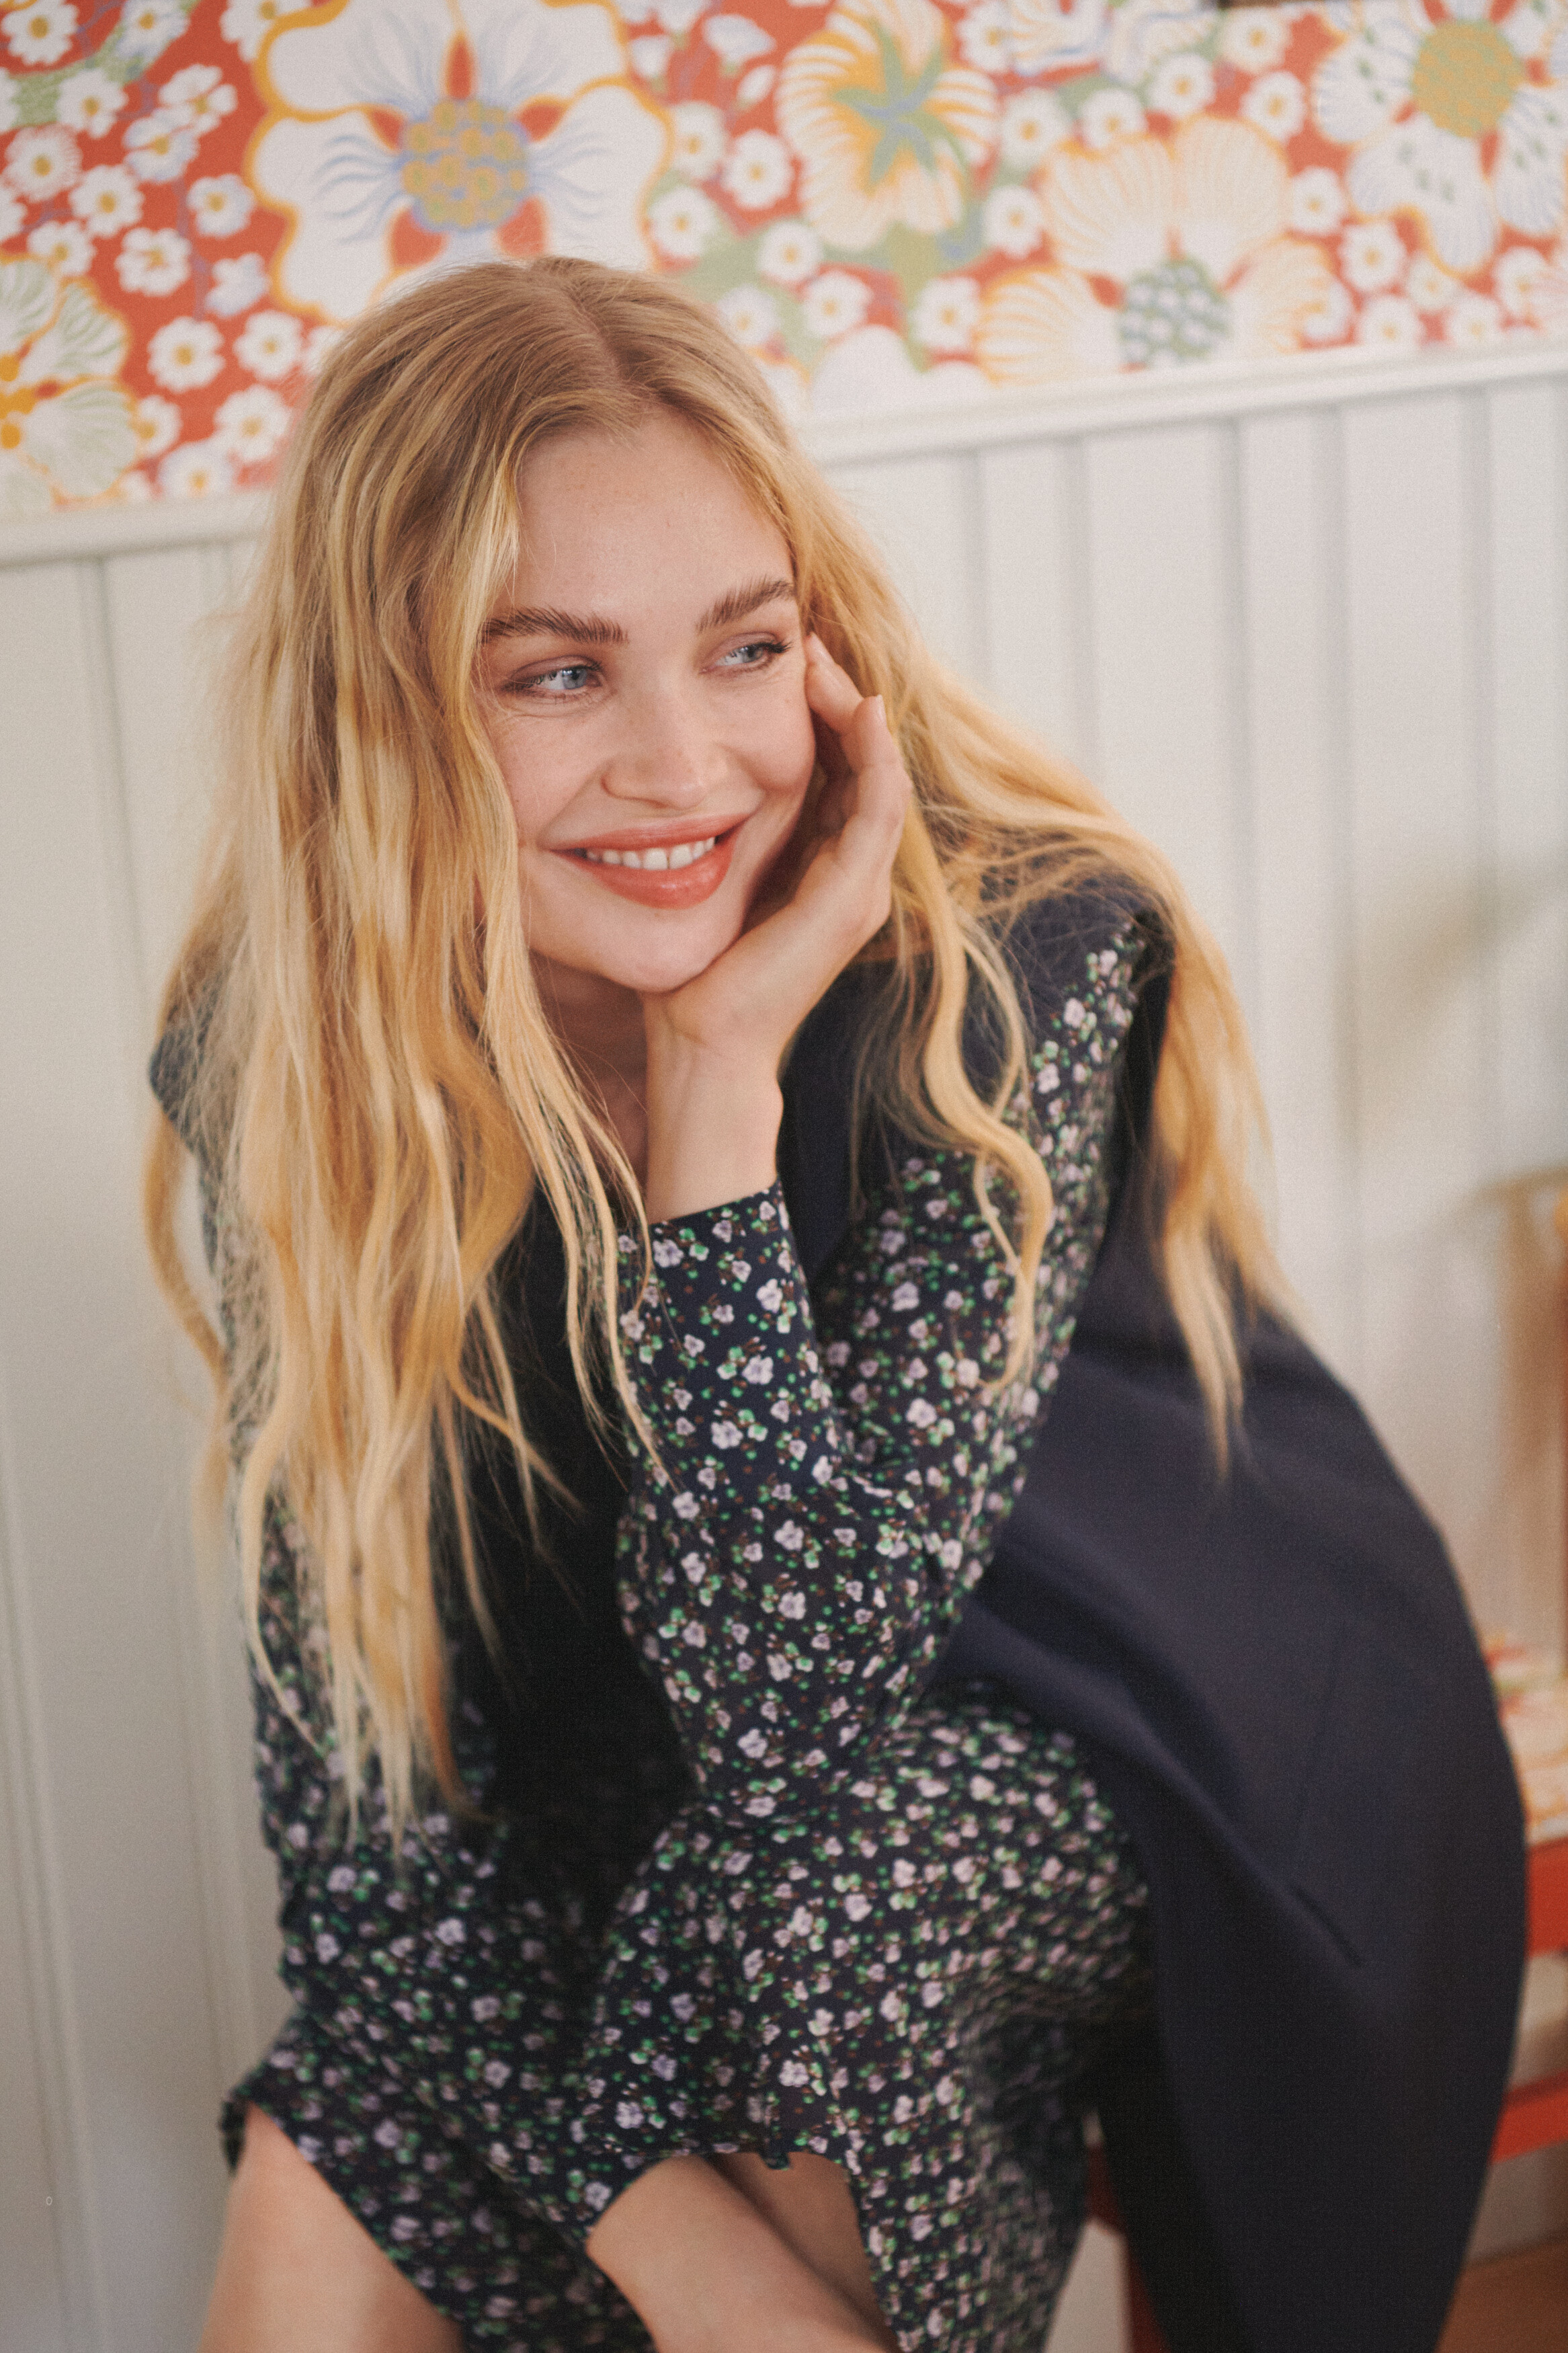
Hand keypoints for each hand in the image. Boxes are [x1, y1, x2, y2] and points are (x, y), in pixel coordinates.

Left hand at [641, 638, 910, 1223]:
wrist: (698, 1045)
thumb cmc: (685, 973)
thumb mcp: (693, 880)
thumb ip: (701, 834)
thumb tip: (652, 781)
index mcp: (817, 867)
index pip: (833, 769)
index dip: (815, 710)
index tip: (779, 656)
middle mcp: (849, 874)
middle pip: (861, 762)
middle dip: (837, 696)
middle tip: (804, 638)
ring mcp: (858, 887)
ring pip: (877, 774)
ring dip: (855, 711)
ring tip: (820, 659)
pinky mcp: (852, 899)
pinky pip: (876, 807)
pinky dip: (871, 754)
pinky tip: (856, 707)